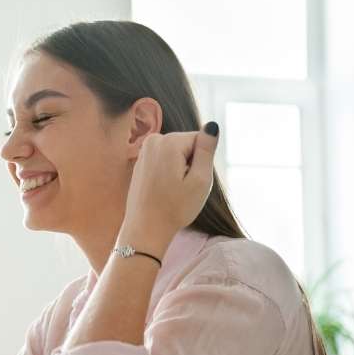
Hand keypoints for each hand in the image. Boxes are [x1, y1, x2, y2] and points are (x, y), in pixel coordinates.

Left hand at [123, 123, 219, 238]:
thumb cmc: (175, 208)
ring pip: (177, 154)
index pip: (200, 140)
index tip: (191, 181)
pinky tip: (163, 190)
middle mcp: (153, 140)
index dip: (201, 162)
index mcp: (169, 141)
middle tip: (182, 188)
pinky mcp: (141, 161)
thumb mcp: (200, 180)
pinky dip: (169, 174)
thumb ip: (207, 150)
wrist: (145, 229)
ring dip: (180, 170)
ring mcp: (144, 150)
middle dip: (190, 165)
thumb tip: (212, 125)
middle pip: (188, 145)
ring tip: (172, 189)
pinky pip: (165, 162)